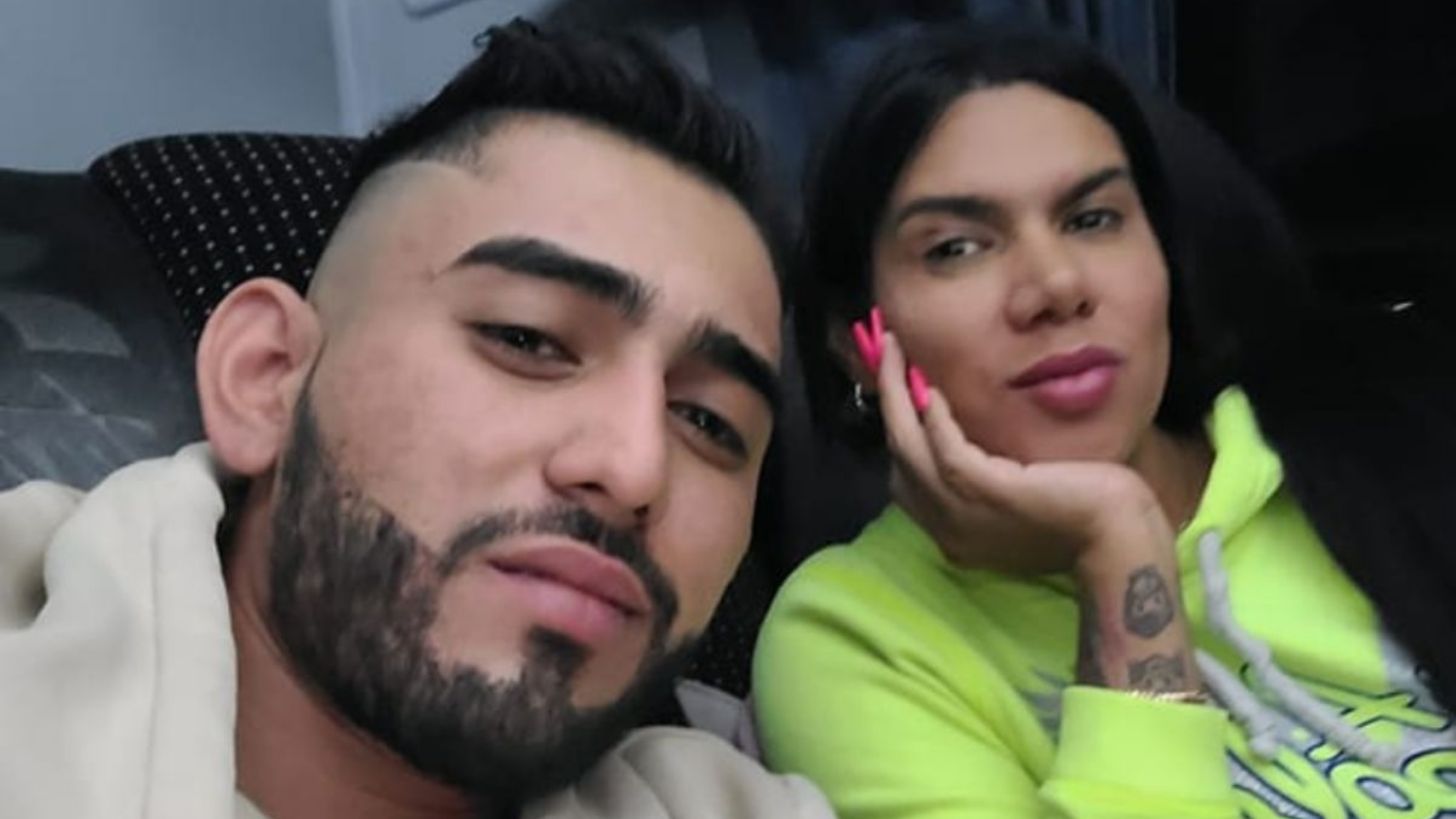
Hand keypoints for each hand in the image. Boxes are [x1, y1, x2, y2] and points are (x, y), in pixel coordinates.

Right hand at [876, 332, 1172, 574]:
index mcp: (955, 534)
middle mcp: (946, 527)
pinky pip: (942, 446)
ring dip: (896, 391)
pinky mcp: (984, 489)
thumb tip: (983, 448)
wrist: (1118, 540)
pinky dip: (930, 414)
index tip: (898, 389)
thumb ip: (994, 484)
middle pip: (897, 457)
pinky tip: (930, 385)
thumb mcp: (1026, 504)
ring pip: (908, 445)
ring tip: (896, 350)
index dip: (897, 430)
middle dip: (886, 401)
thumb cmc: (1086, 521)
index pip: (906, 480)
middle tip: (886, 353)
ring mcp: (961, 512)